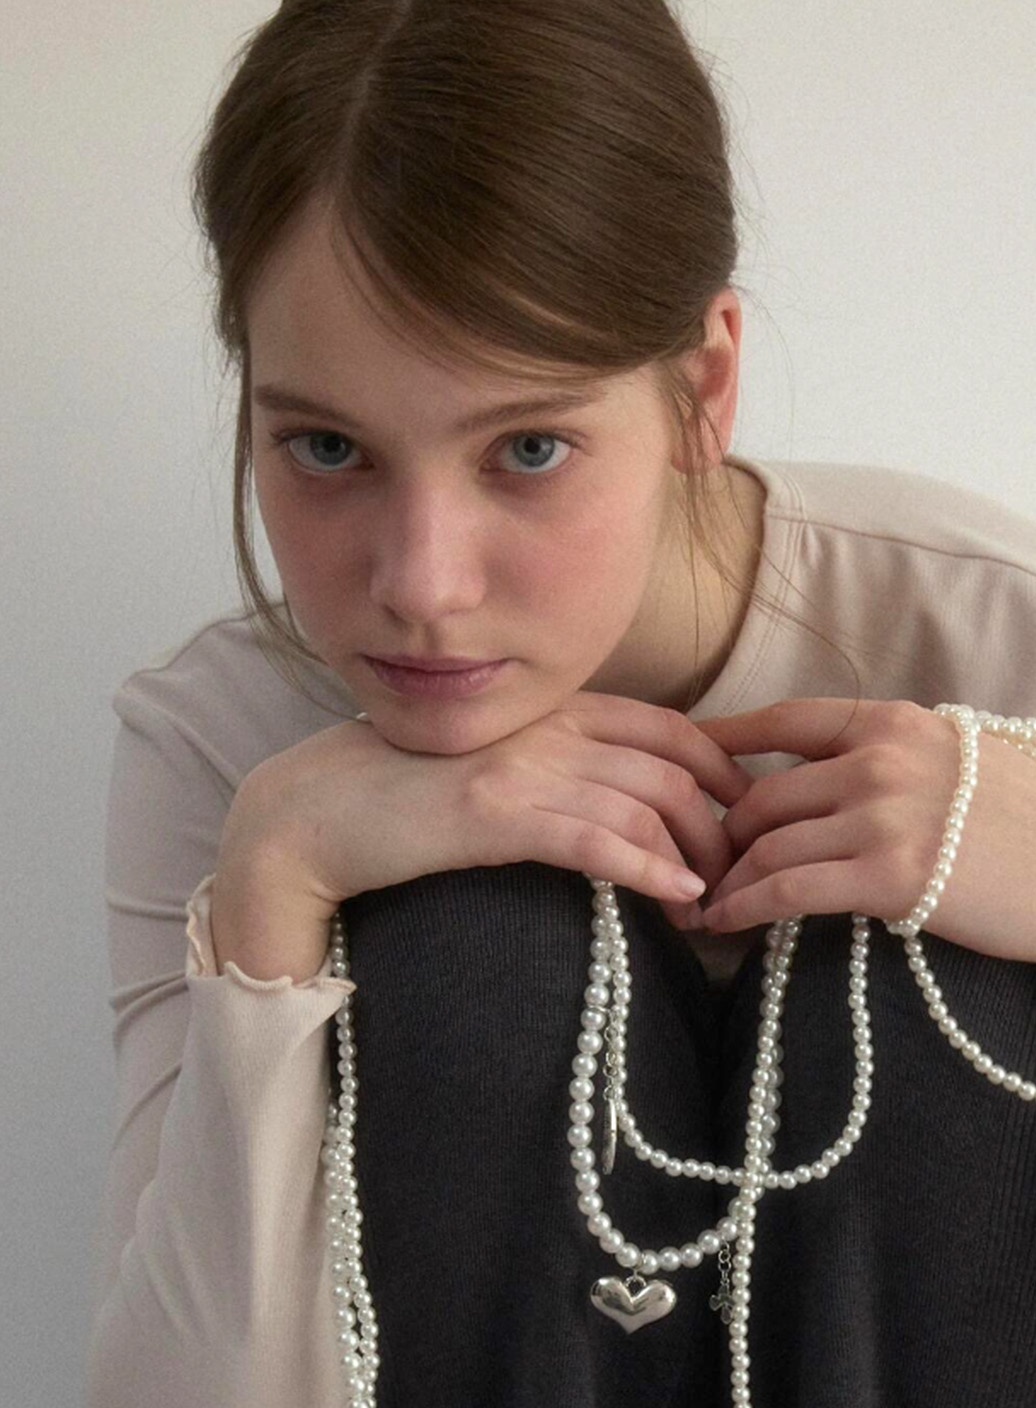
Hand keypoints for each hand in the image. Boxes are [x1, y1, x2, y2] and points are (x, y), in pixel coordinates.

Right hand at [234, 690, 756, 941]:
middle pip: (673, 770)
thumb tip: (623, 808)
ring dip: (698, 859)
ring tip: (717, 907)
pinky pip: (594, 838)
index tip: (748, 817)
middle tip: (742, 879)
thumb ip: (558, 768)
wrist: (318, 811)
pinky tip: (679, 899)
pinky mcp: (495, 814)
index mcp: (553, 711)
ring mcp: (523, 768)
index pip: (668, 728)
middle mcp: (548, 729)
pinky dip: (648, 867)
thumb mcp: (496, 763)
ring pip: (646, 804)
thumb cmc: (407, 795)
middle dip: (724, 827)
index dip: (725, 768)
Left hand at [692, 697, 1035, 963]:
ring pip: (766, 844)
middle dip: (721, 835)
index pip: (784, 719)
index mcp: (893, 722)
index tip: (685, 758)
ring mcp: (883, 814)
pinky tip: (718, 922)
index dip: (723, 739)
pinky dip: (742, 906)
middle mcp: (880, 759)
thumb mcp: (955, 756)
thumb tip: (817, 773)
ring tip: (700, 902)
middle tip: (698, 865)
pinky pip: (787, 888)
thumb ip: (886, 754)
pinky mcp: (888, 875)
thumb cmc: (1022, 820)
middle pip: (763, 793)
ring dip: (725, 879)